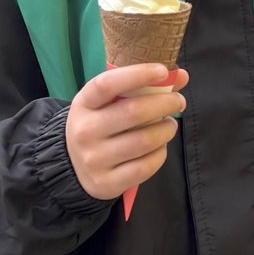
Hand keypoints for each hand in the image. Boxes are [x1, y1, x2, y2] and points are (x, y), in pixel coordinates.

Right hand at [65, 66, 187, 202]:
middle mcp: (85, 131)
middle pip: (134, 112)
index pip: (107, 84)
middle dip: (165, 103)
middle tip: (178, 101)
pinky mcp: (106, 182)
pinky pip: (145, 166)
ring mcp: (94, 159)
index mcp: (83, 104)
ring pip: (144, 141)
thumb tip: (181, 76)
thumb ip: (141, 87)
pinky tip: (159, 146)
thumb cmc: (99, 124)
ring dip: (166, 130)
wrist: (72, 165)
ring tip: (169, 125)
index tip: (163, 71)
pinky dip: (160, 153)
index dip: (138, 75)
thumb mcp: (107, 103)